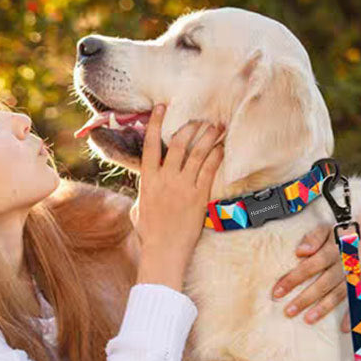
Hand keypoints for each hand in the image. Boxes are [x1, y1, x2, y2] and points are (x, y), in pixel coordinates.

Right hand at [133, 104, 224, 273]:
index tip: (162, 108)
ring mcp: (183, 187)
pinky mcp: (198, 197)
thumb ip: (144, 194)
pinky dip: (216, 156)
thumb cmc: (150, 235)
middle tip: (200, 118)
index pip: (151, 145)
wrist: (163, 252)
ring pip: (197, 153)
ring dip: (208, 137)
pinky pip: (209, 170)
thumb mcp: (139, 210)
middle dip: (190, 127)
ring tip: (216, 126)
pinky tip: (221, 148)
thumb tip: (145, 189)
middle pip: (178, 143)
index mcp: (148, 180)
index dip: (157, 123)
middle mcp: (165, 179)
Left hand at [270, 202, 360, 331]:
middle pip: (325, 282)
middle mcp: (351, 259)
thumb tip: (300, 252)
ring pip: (341, 292)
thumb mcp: (328, 225)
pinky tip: (344, 328)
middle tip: (289, 311)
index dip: (294, 278)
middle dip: (306, 298)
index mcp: (337, 245)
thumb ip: (314, 237)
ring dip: (325, 307)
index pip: (312, 264)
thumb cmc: (343, 227)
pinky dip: (354, 314)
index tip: (278, 292)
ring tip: (308, 319)